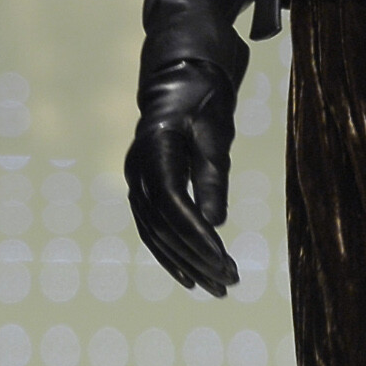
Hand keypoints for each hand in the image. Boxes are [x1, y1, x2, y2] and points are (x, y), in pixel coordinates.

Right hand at [126, 57, 240, 295]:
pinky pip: (153, 229)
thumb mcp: (217, 133)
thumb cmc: (205, 100)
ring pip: (156, 233)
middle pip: (163, 224)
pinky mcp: (144, 189)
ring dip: (187, 262)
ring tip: (217, 288)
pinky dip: (172, 254)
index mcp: (155, 148)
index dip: (196, 233)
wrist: (180, 77)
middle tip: (228, 282)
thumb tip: (215, 222)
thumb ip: (213, 177)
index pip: (173, 201)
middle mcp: (138, 168)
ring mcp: (137, 180)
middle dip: (196, 257)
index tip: (223, 258)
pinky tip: (191, 276)